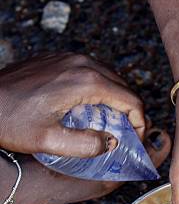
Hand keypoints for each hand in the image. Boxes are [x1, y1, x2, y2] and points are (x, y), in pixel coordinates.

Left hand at [0, 53, 144, 155]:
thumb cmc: (10, 122)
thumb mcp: (48, 141)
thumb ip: (86, 145)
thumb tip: (111, 143)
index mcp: (85, 82)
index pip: (131, 101)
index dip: (140, 124)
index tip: (135, 141)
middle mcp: (82, 63)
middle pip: (123, 87)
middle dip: (130, 112)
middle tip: (126, 136)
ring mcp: (69, 57)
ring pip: (108, 78)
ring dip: (115, 100)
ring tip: (109, 124)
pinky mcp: (58, 59)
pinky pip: (90, 72)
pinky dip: (98, 90)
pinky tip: (88, 109)